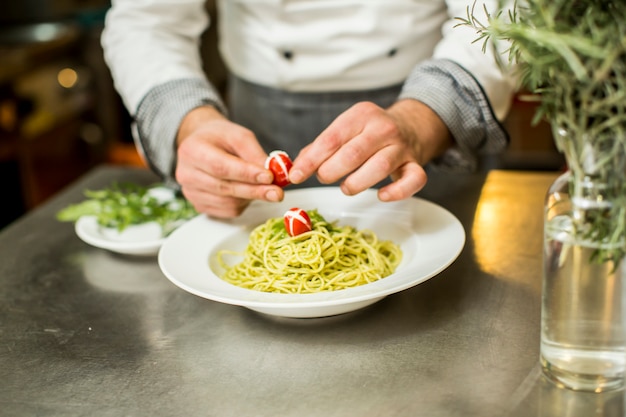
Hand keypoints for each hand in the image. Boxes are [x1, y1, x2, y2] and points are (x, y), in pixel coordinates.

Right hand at [175, 106, 283, 217]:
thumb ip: (254, 153)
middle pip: (224, 188)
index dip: (246, 174)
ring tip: (263, 187)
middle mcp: (187, 174)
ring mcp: (191, 193)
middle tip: (277, 192)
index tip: (269, 177)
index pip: (221, 167)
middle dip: (255, 191)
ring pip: (228, 203)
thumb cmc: (219, 138)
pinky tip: (247, 192)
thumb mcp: (238, 135)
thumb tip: (271, 174)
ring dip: (250, 197)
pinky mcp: (199, 205)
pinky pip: (227, 211)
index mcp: (192, 151)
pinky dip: (243, 204)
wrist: (201, 144)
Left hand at [288, 99, 451, 200]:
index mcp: (361, 115)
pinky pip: (413, 180)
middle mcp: (383, 128)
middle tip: (324, 178)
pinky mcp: (415, 164)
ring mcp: (401, 146)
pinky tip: (381, 195)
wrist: (410, 125)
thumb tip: (295, 168)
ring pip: (379, 167)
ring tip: (346, 187)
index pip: (331, 139)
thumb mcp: (345, 129)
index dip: (311, 160)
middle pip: (353, 154)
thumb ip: (320, 147)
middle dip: (331, 171)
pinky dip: (396, 192)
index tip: (296, 176)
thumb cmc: (369, 132)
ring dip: (356, 183)